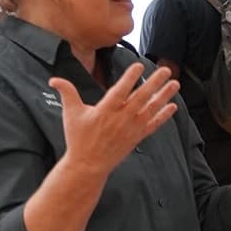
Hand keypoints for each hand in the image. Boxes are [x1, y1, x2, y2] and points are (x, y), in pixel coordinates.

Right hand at [53, 63, 177, 178]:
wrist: (88, 165)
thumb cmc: (78, 138)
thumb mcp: (70, 114)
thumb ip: (67, 93)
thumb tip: (54, 79)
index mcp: (105, 110)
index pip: (120, 90)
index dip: (130, 78)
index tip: (140, 65)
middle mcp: (121, 118)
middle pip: (141, 97)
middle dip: (155, 82)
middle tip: (166, 69)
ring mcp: (131, 128)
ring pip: (151, 109)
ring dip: (164, 96)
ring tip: (175, 83)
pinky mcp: (137, 137)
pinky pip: (154, 125)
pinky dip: (164, 116)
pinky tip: (173, 106)